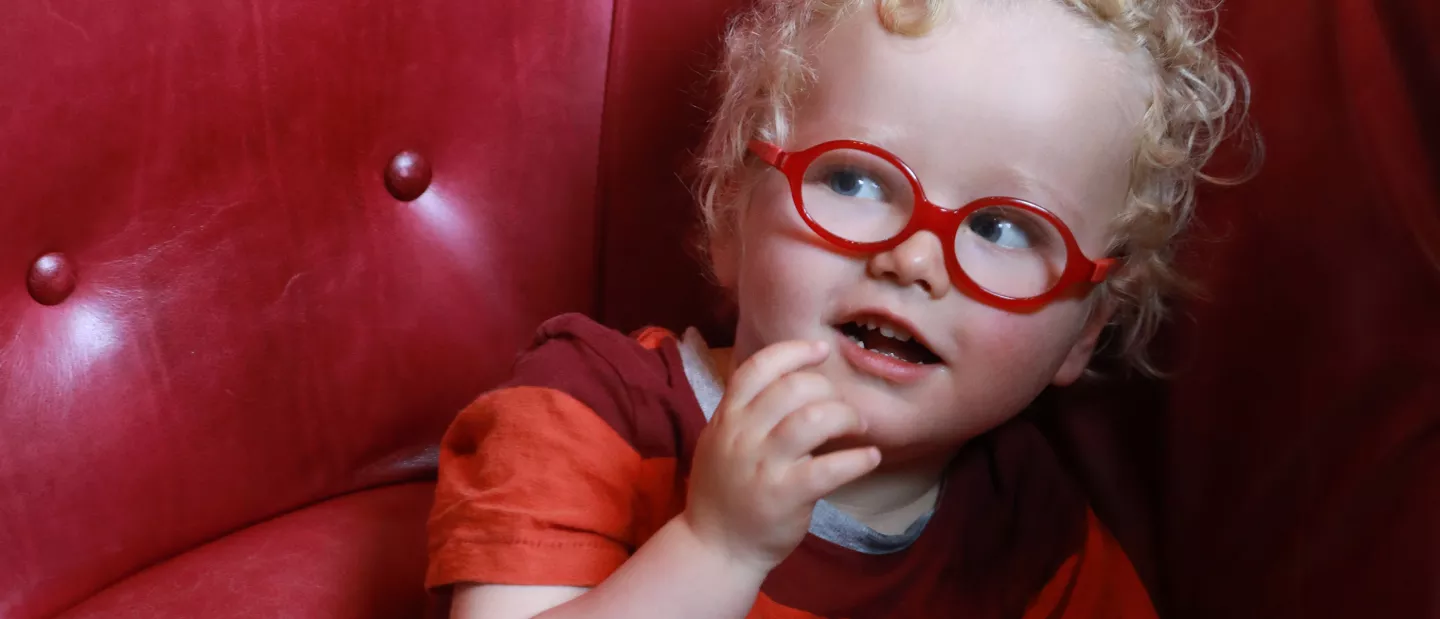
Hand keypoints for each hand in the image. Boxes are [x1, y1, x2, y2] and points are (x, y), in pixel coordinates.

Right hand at [681, 340, 881, 572]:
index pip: (758, 368)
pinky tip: (870, 457)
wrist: (715, 546)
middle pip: (793, 387)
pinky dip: (858, 459)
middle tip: (843, 406)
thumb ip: (748, 412)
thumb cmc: (726, 491)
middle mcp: (742, 435)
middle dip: (829, 389)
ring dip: (846, 416)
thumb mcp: (721, 441)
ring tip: (859, 426)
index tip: (821, 350)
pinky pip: (830, 468)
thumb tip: (796, 382)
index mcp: (727, 416)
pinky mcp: (785, 495)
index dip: (794, 352)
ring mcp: (763, 465)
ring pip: (812, 419)